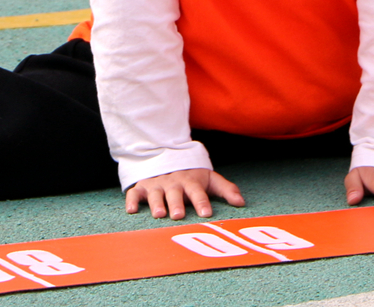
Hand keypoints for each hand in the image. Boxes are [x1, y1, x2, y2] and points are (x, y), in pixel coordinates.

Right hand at [125, 168, 244, 219]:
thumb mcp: (209, 178)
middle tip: (179, 216)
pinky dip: (132, 200)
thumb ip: (226, 189)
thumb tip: (242, 203)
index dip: (202, 202)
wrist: (165, 157)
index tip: (206, 213)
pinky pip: (134, 193)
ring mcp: (156, 185)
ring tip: (159, 214)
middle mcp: (173, 183)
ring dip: (156, 203)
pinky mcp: (142, 187)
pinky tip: (131, 210)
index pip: (198, 192)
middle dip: (177, 204)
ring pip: (155, 194)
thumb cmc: (191, 175)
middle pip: (175, 193)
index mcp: (190, 181)